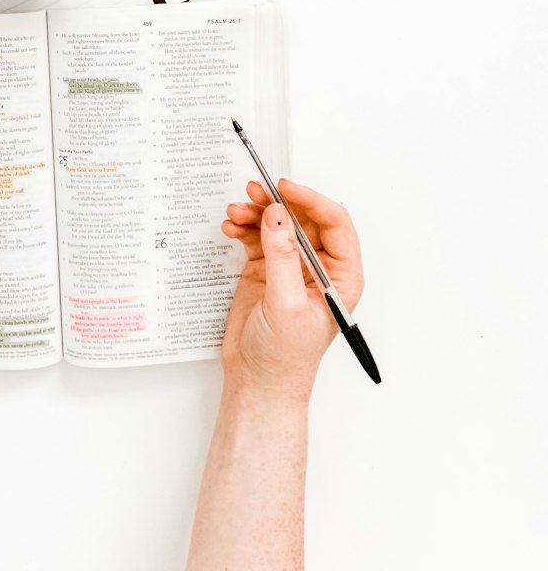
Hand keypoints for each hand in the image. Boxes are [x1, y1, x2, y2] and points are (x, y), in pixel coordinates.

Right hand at [219, 179, 365, 403]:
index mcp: (340, 276)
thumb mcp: (286, 304)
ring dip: (256, 213)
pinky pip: (256, 236)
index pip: (335, 224)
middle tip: (255, 191)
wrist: (257, 382)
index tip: (285, 189)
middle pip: (303, 218)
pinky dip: (243, 227)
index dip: (312, 201)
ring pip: (277, 223)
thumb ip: (281, 256)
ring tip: (235, 212)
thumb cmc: (285, 357)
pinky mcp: (265, 270)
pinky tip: (231, 227)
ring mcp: (290, 267)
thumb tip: (278, 215)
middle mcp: (318, 268)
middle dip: (278, 202)